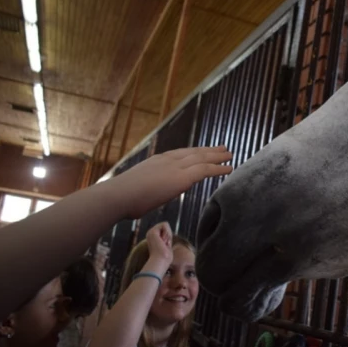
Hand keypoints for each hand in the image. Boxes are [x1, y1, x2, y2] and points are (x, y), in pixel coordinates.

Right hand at [103, 146, 232, 219]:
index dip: (194, 152)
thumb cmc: (122, 198)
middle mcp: (168, 160)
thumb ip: (149, 187)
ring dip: (218, 156)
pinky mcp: (182, 177)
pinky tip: (228, 168)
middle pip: (194, 152)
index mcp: (157, 161)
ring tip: (229, 155)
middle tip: (222, 148)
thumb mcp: (138, 187)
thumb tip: (149, 195)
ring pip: (202, 158)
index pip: (181, 154)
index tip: (203, 151)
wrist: (118, 196)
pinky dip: (219, 168)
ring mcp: (175, 166)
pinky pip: (205, 169)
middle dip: (209, 151)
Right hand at [145, 222, 172, 268]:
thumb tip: (168, 243)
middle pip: (165, 225)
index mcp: (153, 237)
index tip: (165, 245)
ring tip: (164, 243)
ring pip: (165, 224)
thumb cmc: (164, 258)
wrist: (160, 261)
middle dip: (169, 234)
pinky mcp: (152, 231)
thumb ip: (166, 242)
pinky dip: (167, 232)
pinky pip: (164, 224)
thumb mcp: (166, 247)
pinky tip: (163, 240)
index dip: (168, 236)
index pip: (165, 229)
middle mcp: (150, 234)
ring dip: (168, 234)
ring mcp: (150, 232)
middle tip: (165, 244)